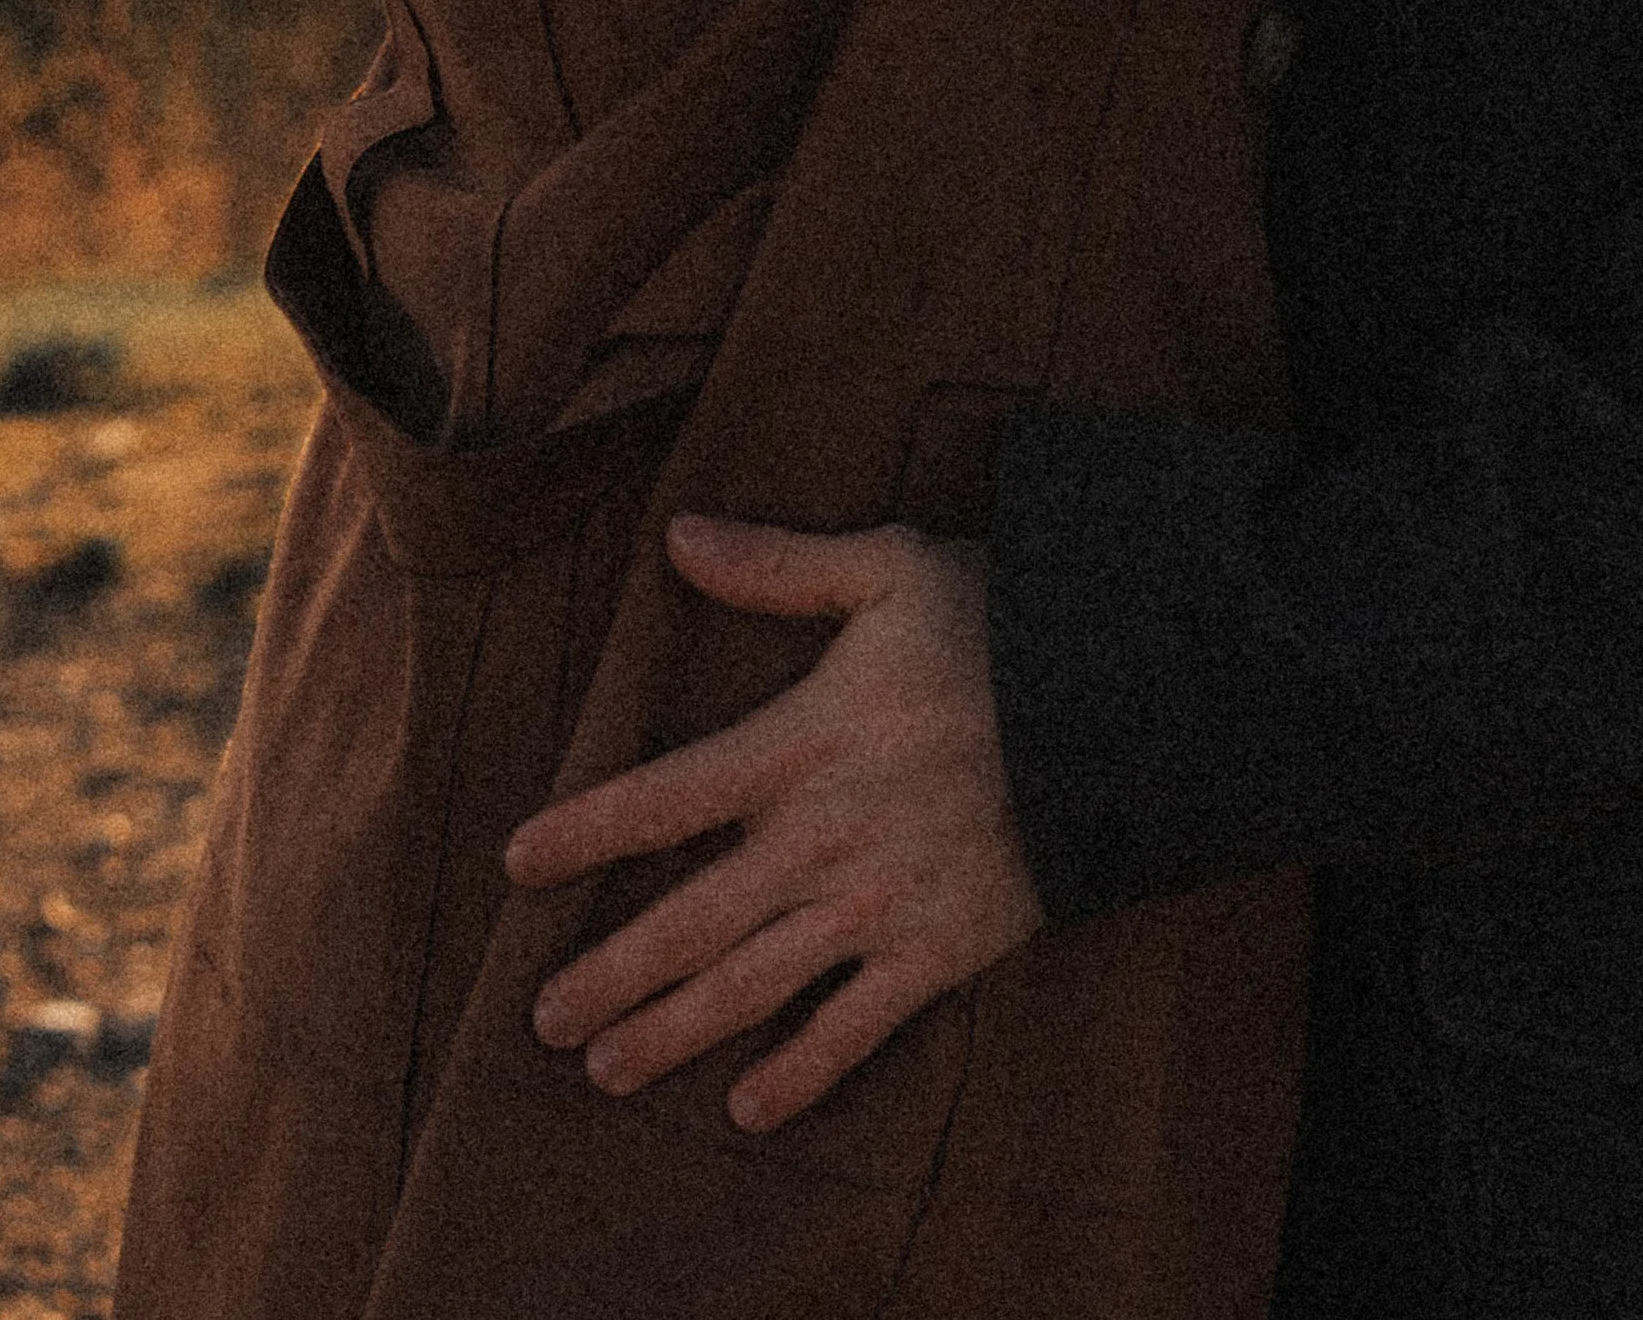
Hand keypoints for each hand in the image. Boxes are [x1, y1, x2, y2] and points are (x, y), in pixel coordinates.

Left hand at [506, 517, 1043, 1131]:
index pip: (667, 796)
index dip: (587, 830)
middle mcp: (826, 838)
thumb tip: (679, 535)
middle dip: (612, 973)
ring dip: (675, 1032)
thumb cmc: (1002, 625)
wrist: (1125, 705)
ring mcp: (882, 904)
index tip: (517, 862)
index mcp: (803, 743)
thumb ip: (779, 566)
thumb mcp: (889, 570)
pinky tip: (748, 1107)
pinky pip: (858, 1027)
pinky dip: (802, 1073)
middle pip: (693, 921)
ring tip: (606, 1069)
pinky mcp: (941, 949)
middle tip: (541, 1019)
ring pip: (755, 986)